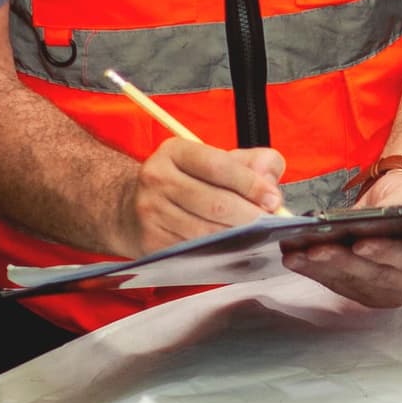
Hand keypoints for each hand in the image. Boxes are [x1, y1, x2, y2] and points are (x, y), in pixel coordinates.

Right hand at [121, 136, 285, 250]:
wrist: (128, 208)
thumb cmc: (182, 183)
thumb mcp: (210, 161)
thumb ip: (248, 162)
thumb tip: (270, 175)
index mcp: (174, 152)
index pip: (218, 166)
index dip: (250, 184)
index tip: (272, 198)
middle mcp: (157, 178)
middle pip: (216, 202)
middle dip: (250, 215)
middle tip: (270, 222)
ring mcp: (151, 212)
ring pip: (208, 231)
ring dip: (239, 236)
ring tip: (256, 235)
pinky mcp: (151, 241)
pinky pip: (195, 250)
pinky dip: (220, 251)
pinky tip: (234, 247)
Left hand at [283, 166, 401, 308]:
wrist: (398, 207)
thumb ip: (397, 206)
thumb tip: (374, 218)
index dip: (385, 252)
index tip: (360, 243)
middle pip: (375, 275)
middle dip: (342, 261)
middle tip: (315, 248)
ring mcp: (387, 292)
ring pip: (350, 282)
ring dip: (320, 268)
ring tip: (296, 252)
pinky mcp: (362, 293)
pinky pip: (335, 284)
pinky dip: (313, 270)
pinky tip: (295, 257)